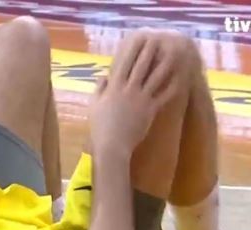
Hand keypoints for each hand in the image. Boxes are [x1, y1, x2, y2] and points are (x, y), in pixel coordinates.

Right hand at [89, 32, 179, 157]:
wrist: (112, 146)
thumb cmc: (100, 127)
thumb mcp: (94, 105)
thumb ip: (99, 88)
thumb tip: (104, 75)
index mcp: (114, 87)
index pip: (124, 63)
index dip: (132, 49)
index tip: (138, 38)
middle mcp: (129, 89)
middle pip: (142, 65)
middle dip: (150, 50)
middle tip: (158, 38)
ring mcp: (141, 99)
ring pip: (156, 77)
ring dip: (165, 63)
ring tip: (173, 52)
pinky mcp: (151, 110)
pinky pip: (164, 96)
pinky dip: (173, 86)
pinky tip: (181, 78)